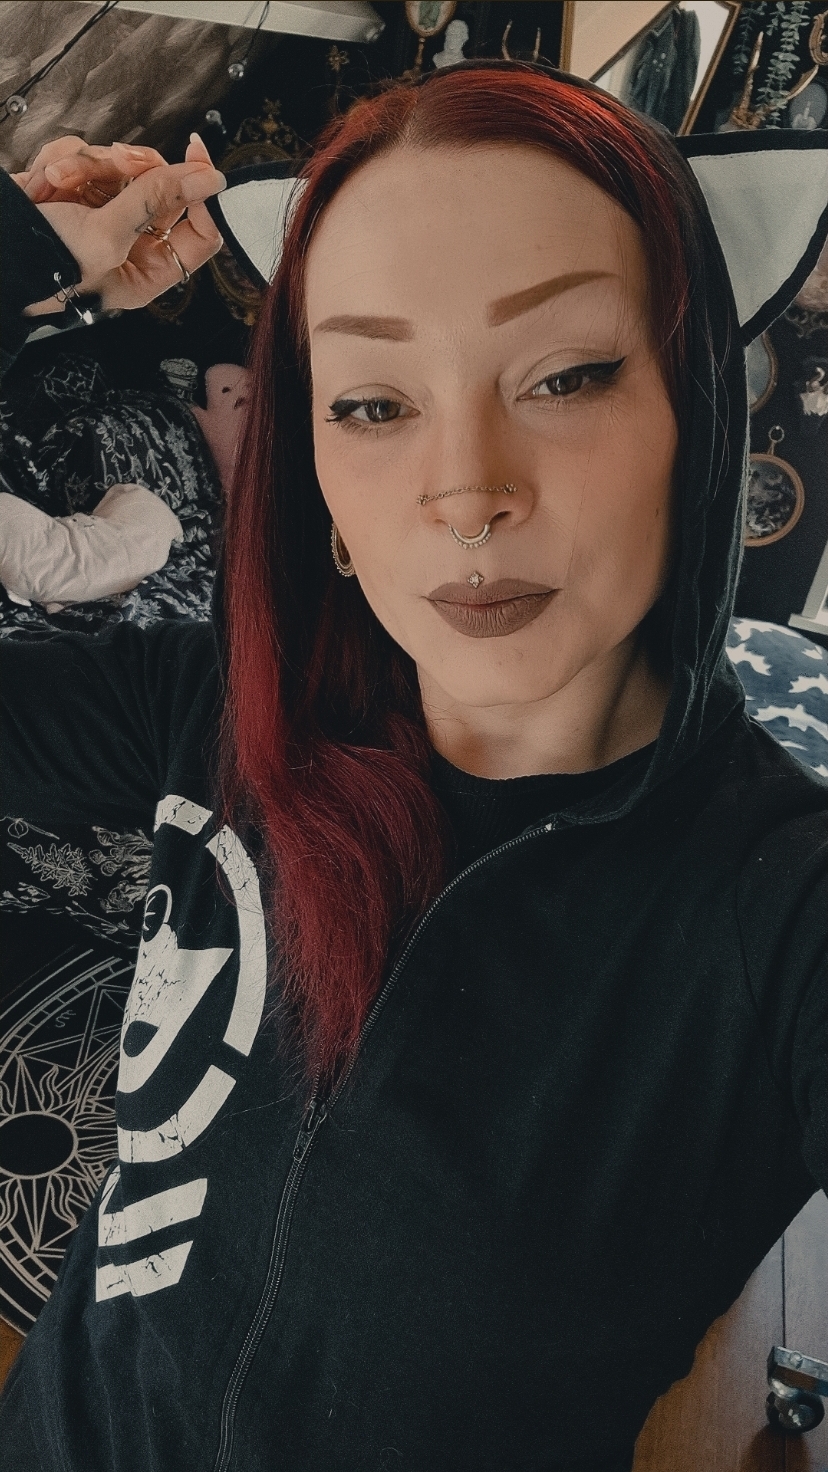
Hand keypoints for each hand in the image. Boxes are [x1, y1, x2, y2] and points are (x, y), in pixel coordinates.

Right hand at [13, 134, 224, 314]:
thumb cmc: (43, 264)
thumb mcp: (105, 236)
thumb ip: (155, 199)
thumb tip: (208, 180)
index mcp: (148, 269)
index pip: (201, 231)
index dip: (203, 192)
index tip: (197, 155)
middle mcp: (131, 242)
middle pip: (162, 185)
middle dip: (134, 166)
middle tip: (118, 159)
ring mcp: (102, 212)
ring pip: (121, 163)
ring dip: (88, 163)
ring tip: (56, 183)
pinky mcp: (76, 189)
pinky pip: (85, 155)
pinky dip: (62, 160)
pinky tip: (42, 184)